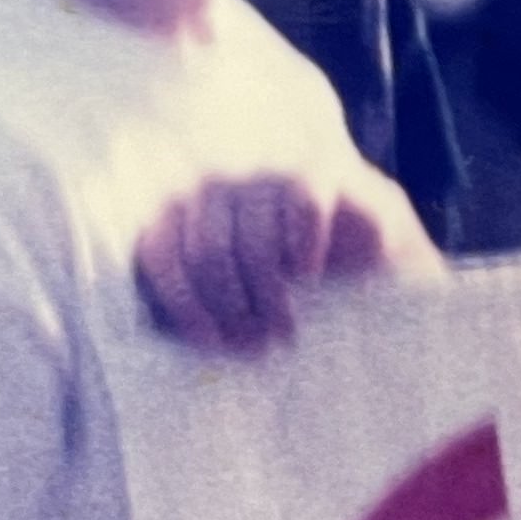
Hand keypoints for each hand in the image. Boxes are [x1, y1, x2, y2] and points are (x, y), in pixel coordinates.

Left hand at [133, 164, 439, 352]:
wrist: (371, 275)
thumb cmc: (287, 300)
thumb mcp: (226, 309)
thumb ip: (182, 308)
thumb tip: (149, 325)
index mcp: (186, 214)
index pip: (160, 249)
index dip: (181, 304)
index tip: (211, 345)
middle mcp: (222, 184)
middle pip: (206, 251)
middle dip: (229, 309)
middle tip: (254, 347)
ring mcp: (272, 174)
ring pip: (252, 236)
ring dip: (268, 294)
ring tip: (284, 329)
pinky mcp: (324, 173)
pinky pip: (302, 203)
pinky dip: (302, 247)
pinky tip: (310, 276)